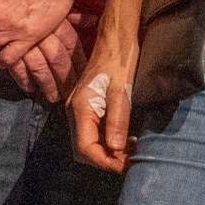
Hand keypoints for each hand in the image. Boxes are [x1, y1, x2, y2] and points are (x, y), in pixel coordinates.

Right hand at [8, 15, 86, 104]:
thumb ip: (71, 15)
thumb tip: (93, 20)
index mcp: (55, 22)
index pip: (72, 46)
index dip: (79, 62)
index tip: (83, 75)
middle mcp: (42, 33)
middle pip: (59, 61)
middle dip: (65, 80)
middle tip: (70, 94)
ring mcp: (24, 41)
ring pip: (39, 69)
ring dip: (46, 84)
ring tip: (51, 97)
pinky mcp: (5, 46)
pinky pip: (16, 67)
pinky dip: (22, 79)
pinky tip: (28, 87)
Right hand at [70, 31, 141, 171]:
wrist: (115, 39)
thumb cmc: (120, 61)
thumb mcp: (122, 92)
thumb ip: (117, 121)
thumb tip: (114, 149)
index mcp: (80, 108)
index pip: (85, 148)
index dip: (104, 162)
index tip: (126, 165)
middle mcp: (74, 111)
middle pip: (82, 149)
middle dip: (104, 160)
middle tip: (130, 161)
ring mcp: (78, 108)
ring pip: (86, 142)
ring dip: (106, 152)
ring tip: (131, 151)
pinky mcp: (86, 106)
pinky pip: (91, 132)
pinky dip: (106, 141)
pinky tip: (124, 138)